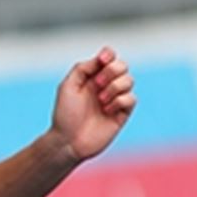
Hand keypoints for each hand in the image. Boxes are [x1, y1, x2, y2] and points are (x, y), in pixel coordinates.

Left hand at [51, 46, 136, 161]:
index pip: (108, 58)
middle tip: (97, 84)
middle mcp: (104, 86)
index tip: (102, 60)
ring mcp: (114, 99)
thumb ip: (83, 68)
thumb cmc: (64, 115)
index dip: (109, 55)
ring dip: (114, 87)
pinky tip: (107, 110)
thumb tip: (102, 57)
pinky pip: (131, 98)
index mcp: (90, 77)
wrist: (68, 141)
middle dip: (112, 71)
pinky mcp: (122, 113)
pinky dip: (119, 101)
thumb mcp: (67, 86)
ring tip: (101, 100)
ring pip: (129, 80)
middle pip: (122, 65)